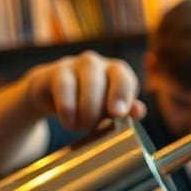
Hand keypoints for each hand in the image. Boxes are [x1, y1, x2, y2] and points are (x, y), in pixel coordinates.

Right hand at [25, 51, 146, 130]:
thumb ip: (126, 110)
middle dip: (97, 110)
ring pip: (84, 85)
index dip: (123, 95)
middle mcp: (96, 63)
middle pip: (102, 82)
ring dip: (84, 112)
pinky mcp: (55, 72)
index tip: (118, 113)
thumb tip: (139, 111)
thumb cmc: (88, 102)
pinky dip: (67, 111)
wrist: (51, 96)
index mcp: (116, 71)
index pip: (124, 78)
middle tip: (92, 127)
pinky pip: (63, 90)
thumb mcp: (108, 109)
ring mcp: (74, 64)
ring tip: (80, 126)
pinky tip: (68, 121)